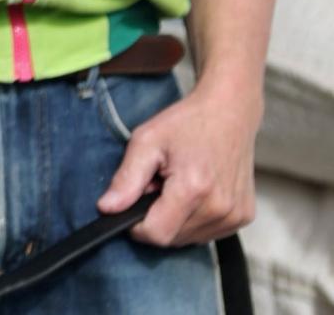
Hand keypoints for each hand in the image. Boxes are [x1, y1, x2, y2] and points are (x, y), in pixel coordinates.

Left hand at [97, 78, 259, 244]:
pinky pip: (208, 233)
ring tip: (179, 185)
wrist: (228, 111)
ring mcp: (234, 215)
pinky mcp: (244, 217)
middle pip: (173, 238)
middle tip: (160, 184)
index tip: (135, 203)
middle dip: (158, 216)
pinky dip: (196, 218)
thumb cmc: (187, 122)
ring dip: (177, 219)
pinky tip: (197, 191)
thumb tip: (106, 208)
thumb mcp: (147, 140)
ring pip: (190, 239)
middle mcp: (219, 208)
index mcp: (193, 188)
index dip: (138, 224)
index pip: (157, 234)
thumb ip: (126, 178)